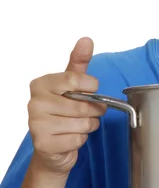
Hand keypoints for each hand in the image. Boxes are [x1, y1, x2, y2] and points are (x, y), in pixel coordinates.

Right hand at [28, 37, 106, 175]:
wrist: (53, 146)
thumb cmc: (63, 111)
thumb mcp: (71, 84)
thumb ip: (79, 62)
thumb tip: (86, 40)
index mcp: (41, 84)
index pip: (74, 79)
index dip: (91, 86)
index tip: (92, 89)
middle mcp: (35, 103)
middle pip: (82, 104)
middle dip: (94, 110)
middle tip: (91, 112)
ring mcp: (36, 125)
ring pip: (82, 123)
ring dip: (88, 126)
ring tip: (79, 124)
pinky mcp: (43, 144)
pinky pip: (77, 139)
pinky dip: (80, 140)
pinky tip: (70, 137)